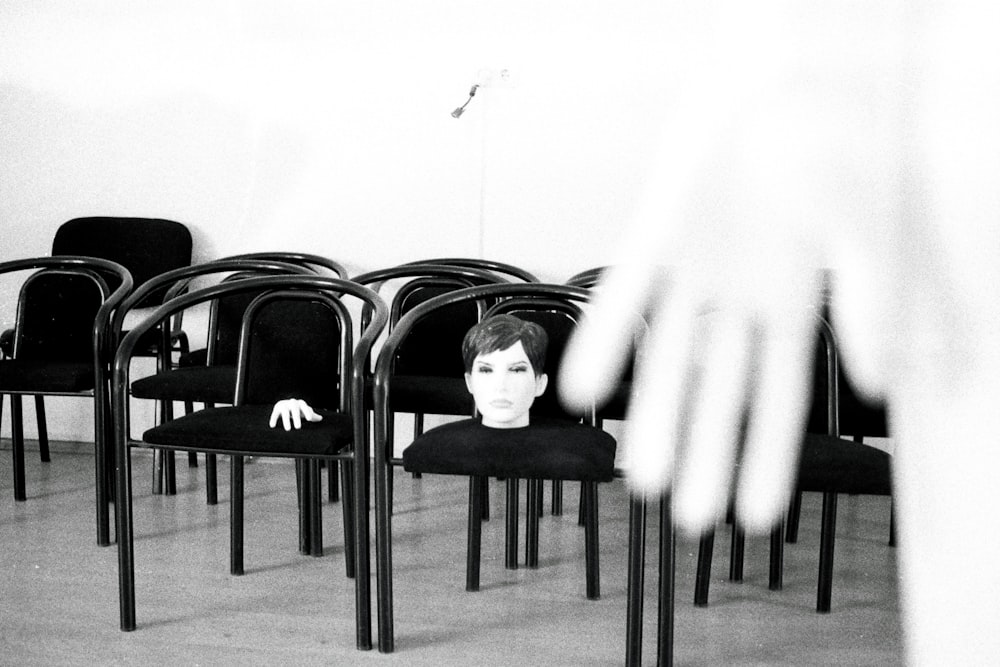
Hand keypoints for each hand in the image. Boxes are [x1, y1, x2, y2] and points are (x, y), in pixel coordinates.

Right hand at [269, 399, 322, 430]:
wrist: (286, 404)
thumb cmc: (299, 410)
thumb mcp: (305, 411)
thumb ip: (312, 415)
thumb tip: (321, 418)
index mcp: (300, 403)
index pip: (304, 406)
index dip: (307, 412)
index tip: (309, 419)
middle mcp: (292, 403)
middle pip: (295, 409)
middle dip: (296, 418)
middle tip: (298, 428)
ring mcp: (284, 405)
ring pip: (285, 412)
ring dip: (286, 420)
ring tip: (288, 429)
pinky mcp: (277, 409)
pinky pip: (275, 414)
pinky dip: (273, 419)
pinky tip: (272, 426)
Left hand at [558, 1, 902, 533]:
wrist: (781, 69)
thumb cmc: (832, 135)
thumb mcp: (864, 225)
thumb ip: (872, 301)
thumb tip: (881, 380)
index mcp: (796, 299)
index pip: (779, 397)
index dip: (765, 457)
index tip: (752, 515)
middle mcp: (743, 295)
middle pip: (720, 392)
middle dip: (705, 454)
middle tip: (687, 520)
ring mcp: (698, 267)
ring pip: (668, 356)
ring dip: (654, 414)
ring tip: (639, 473)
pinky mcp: (661, 231)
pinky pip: (628, 291)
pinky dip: (608, 338)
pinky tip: (584, 386)